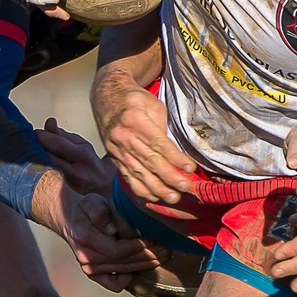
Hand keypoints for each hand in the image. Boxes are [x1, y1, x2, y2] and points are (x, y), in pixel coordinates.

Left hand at [37, 118, 112, 196]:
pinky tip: (35, 164)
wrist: (101, 185)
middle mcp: (76, 171)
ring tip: (31, 151)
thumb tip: (49, 122)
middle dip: (37, 147)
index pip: (59, 144)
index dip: (44, 137)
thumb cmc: (89, 161)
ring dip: (36, 158)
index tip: (34, 132)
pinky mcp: (63, 193)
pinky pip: (47, 178)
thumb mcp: (81, 144)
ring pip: (46, 169)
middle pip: (49, 157)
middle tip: (28, 141)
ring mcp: (69, 184)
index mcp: (83, 156)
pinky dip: (40, 169)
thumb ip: (63, 135)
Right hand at [61, 187, 154, 292]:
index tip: (153, 240)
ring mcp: (90, 269)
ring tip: (163, 257)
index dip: (137, 247)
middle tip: (167, 250)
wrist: (69, 220)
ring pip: (123, 272)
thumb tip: (112, 229)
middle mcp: (87, 258)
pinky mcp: (94, 274)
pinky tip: (139, 270)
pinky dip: (128, 281)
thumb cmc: (84, 209)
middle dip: (148, 257)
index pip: (117, 250)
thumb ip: (100, 212)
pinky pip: (113, 285)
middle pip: (124, 263)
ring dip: (145, 266)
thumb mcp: (90, 202)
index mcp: (86, 240)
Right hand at [102, 86, 197, 207]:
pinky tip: (155, 197)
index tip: (190, 168)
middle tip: (186, 187)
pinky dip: (141, 190)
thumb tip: (175, 149)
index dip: (175, 158)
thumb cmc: (134, 100)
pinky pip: (128, 178)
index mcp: (134, 120)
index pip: (158, 143)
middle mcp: (124, 137)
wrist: (106, 99)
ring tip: (174, 197)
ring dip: (158, 188)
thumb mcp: (151, 104)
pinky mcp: (114, 159)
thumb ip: (162, 125)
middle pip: (150, 161)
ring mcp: (117, 150)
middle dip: (170, 177)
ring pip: (139, 173)